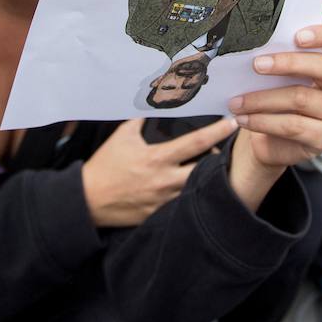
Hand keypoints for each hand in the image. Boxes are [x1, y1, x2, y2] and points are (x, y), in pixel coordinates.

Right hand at [82, 117, 237, 226]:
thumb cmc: (105, 166)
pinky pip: (184, 205)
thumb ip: (140, 121)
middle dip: (221, 159)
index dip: (218, 131)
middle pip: (206, 169)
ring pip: (199, 189)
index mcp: (158, 158)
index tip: (232, 123)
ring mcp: (164, 200)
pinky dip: (192, 195)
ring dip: (208, 178)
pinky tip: (196, 190)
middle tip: (227, 150)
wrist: (88, 200)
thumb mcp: (122, 136)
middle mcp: (165, 180)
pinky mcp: (160, 214)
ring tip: (214, 169)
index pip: (196, 142)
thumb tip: (153, 107)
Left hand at [228, 24, 321, 204]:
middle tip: (257, 64)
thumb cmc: (276, 99)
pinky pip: (292, 126)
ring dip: (262, 99)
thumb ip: (277, 60)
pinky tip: (243, 119)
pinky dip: (262, 121)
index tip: (297, 36)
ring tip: (236, 102)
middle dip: (288, 63)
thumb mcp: (279, 78)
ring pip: (301, 98)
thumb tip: (253, 51)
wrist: (274, 142)